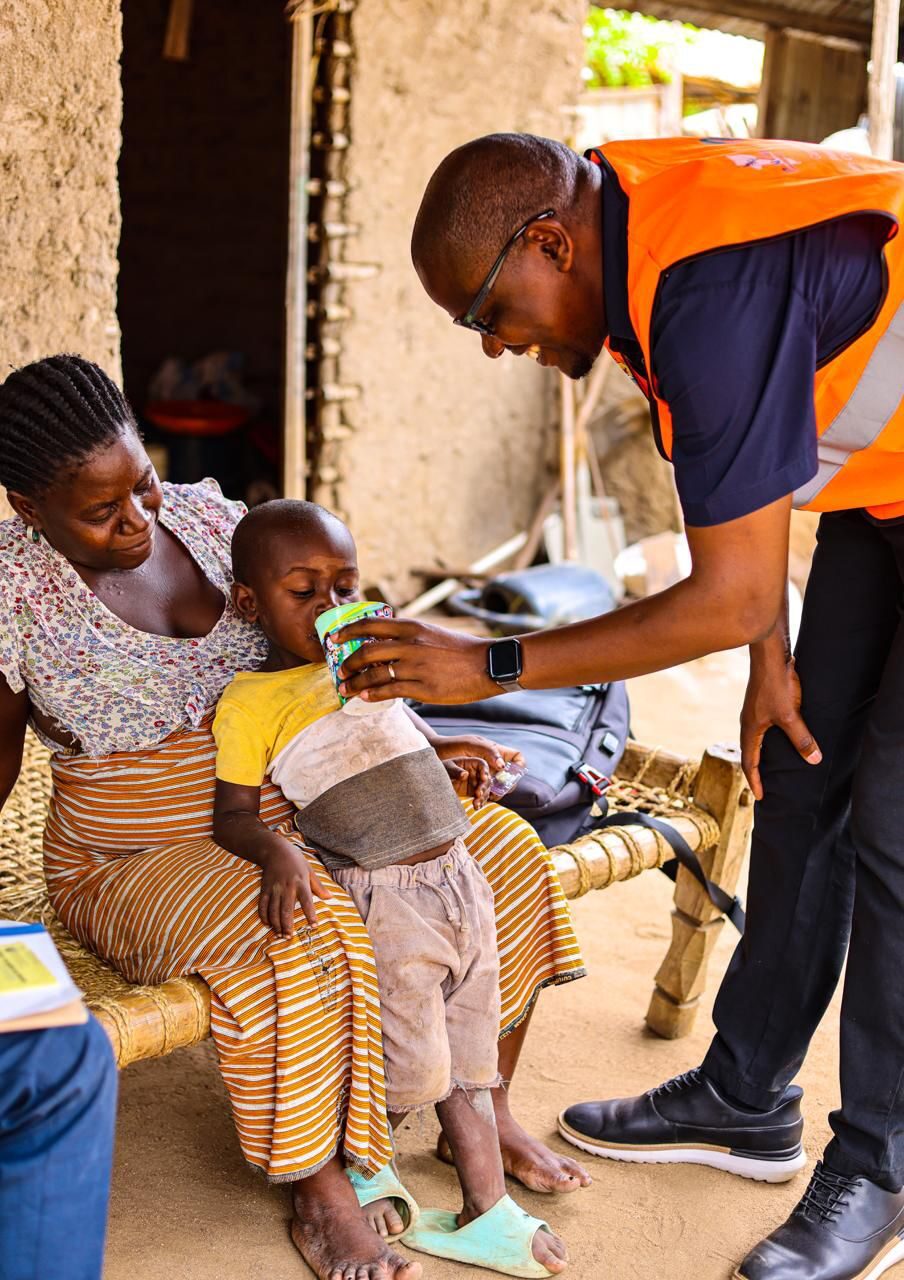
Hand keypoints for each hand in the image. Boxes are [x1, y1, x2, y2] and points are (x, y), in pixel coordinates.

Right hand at [258, 840, 331, 935]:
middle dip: (287, 925)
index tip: (314, 926)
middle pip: (287, 910)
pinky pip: (263, 905)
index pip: (307, 901)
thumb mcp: (310, 871)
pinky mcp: (265, 889)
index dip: (310, 914)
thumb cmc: (296, 861)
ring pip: (273, 910)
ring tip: (280, 935)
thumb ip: (319, 886)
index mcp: (301, 882)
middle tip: (289, 938)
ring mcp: (274, 888)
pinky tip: (268, 925)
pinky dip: (264, 916)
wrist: (276, 850)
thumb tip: (330, 898)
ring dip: (276, 924)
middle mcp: (287, 886)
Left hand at [335, 617, 499, 704]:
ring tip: (346, 689)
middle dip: (347, 663)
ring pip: (373, 675)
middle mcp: (410, 644)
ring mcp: (416, 667)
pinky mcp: (423, 689)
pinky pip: (389, 692)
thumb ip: (407, 636)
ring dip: (354, 683)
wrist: (488, 664)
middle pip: (366, 652)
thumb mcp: (431, 632)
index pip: (370, 624)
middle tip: (340, 671)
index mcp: (412, 626)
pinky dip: (372, 695)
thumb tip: (381, 643)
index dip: (347, 632)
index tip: (334, 639)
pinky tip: (365, 697)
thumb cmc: (460, 649)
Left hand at [435, 735, 525, 808]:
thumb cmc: (452, 746)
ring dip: (493, 795)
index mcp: (494, 752)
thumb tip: (502, 766)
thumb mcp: (470, 744)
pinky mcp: (475, 786)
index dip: (519, 766)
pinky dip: (483, 800)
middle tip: (495, 789)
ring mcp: (484, 776)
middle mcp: (492, 764)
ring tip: (480, 796)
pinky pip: (486, 795)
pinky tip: (476, 802)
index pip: (516, 757)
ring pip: (498, 788)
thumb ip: (488, 751)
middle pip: (510, 777)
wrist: (434, 756)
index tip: (512, 774)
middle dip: (505, 786)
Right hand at [741, 640, 821, 800]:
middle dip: (755, 771)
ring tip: (771, 765)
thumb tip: (814, 760)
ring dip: (761, 754)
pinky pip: (762, 727)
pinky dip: (767, 739)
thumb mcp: (790, 715)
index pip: (750, 762)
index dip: (755, 781)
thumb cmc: (775, 684)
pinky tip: (780, 737)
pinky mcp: (761, 701)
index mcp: (750, 729)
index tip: (761, 797)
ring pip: (755, 739)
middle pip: (749, 752)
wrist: (769, 654)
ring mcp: (753, 711)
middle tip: (763, 786)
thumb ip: (801, 738)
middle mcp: (748, 722)